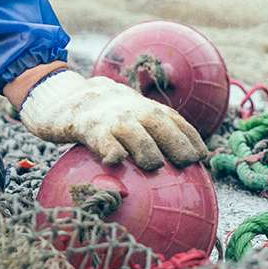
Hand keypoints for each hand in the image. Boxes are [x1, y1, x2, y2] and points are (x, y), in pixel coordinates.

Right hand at [17, 71, 204, 169]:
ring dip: (145, 147)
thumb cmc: (104, 118)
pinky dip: (109, 147)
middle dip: (176, 141)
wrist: (65, 97)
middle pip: (159, 123)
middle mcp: (132, 110)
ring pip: (132, 130)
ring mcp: (110, 117)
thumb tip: (170, 171)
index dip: (190, 136)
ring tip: (154, 166)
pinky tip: (115, 161)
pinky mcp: (87, 125)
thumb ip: (148, 137)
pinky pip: (100, 137)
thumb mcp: (129, 120)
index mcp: (146, 109)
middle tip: (189, 162)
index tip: (202, 156)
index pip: (174, 120)